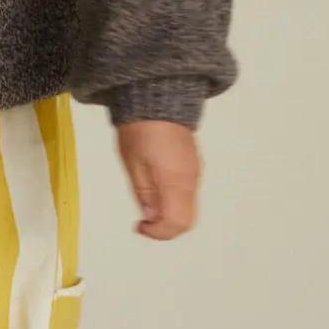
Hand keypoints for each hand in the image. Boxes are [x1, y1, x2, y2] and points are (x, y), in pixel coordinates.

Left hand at [115, 119, 201, 238]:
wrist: (158, 96)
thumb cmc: (141, 129)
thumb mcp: (133, 163)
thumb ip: (144, 193)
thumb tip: (151, 216)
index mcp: (176, 181)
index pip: (176, 222)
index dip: (158, 233)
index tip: (140, 226)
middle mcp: (191, 179)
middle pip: (187, 220)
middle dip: (166, 228)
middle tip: (144, 222)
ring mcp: (195, 171)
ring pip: (189, 207)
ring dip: (170, 215)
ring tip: (148, 205)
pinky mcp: (194, 164)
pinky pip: (189, 193)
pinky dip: (175, 202)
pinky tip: (157, 190)